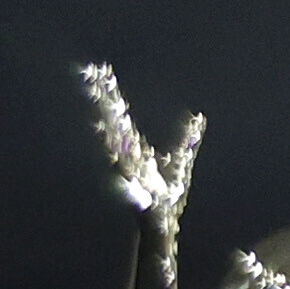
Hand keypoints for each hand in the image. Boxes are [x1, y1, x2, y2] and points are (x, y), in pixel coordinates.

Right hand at [81, 65, 199, 227]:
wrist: (165, 219)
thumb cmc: (169, 192)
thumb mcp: (182, 158)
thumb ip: (187, 136)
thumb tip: (199, 116)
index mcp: (135, 144)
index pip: (120, 112)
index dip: (110, 91)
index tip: (101, 69)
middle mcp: (126, 150)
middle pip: (112, 117)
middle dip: (102, 96)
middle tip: (90, 71)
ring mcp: (125, 163)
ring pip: (111, 135)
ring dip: (104, 117)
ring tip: (94, 96)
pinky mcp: (129, 179)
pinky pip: (119, 160)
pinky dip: (111, 148)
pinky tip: (103, 135)